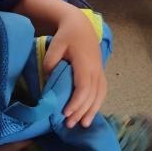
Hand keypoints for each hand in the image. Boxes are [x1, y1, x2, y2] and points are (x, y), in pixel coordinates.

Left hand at [42, 9, 106, 127]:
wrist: (80, 25)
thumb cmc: (67, 35)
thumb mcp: (55, 45)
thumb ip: (51, 62)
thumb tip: (49, 79)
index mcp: (85, 63)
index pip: (83, 87)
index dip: (76, 102)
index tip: (65, 113)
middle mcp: (96, 69)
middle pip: (92, 95)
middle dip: (81, 112)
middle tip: (69, 124)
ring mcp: (100, 71)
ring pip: (100, 95)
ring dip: (92, 110)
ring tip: (83, 125)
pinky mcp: (100, 72)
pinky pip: (102, 90)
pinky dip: (97, 103)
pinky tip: (91, 113)